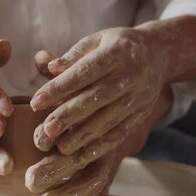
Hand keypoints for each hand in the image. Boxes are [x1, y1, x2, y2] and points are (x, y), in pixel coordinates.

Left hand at [26, 26, 173, 195]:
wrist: (160, 54)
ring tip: (60, 148)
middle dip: (70, 116)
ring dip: (84, 135)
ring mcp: (139, 97)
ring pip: (109, 119)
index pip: (84, 72)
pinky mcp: (141, 113)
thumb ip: (72, 55)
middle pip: (96, 98)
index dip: (60, 88)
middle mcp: (130, 75)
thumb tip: (48, 67)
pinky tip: (83, 154)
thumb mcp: (97, 40)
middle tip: (46, 131)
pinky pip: (121, 131)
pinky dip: (102, 145)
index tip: (36, 102)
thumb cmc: (117, 45)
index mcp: (116, 52)